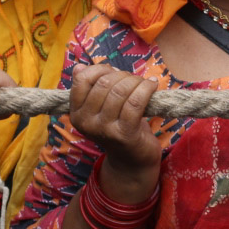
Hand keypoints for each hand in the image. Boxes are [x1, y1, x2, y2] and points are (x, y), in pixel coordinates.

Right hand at [68, 66, 161, 199]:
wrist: (132, 161)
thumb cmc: (117, 128)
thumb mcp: (99, 109)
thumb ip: (90, 89)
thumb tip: (80, 67)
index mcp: (76, 113)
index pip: (82, 80)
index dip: (101, 69)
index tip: (114, 72)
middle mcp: (86, 122)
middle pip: (104, 83)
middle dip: (123, 75)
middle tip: (134, 80)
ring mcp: (104, 129)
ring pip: (120, 91)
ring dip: (137, 81)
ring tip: (144, 84)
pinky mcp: (124, 134)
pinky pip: (135, 102)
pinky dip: (146, 88)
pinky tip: (152, 86)